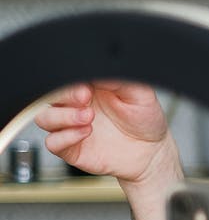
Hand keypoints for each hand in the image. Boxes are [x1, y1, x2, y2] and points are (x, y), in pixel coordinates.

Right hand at [34, 81, 176, 184]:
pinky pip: (53, 143)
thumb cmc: (144, 119)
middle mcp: (74, 105)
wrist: (152, 150)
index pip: (64, 77)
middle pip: (48, 95)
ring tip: (88, 117)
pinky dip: (65, 137)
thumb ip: (119, 79)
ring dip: (63, 116)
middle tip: (85, 97)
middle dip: (64, 95)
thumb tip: (99, 69)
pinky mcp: (71, 148)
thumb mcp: (140, 93)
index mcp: (87, 86)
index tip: (87, 83)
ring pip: (44, 118)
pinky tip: (86, 132)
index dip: (70, 78)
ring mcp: (70, 126)